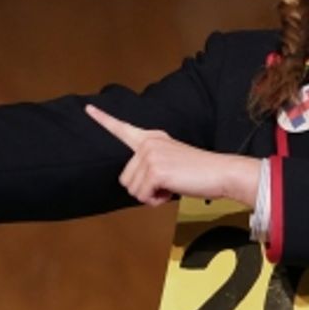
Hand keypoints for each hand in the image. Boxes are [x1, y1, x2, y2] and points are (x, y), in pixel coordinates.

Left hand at [84, 105, 259, 207]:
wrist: (220, 172)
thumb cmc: (198, 172)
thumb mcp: (170, 162)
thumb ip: (150, 165)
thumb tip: (135, 185)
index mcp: (151, 138)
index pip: (122, 128)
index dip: (103, 120)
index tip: (88, 109)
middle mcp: (148, 143)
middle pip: (125, 179)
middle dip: (144, 189)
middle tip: (167, 183)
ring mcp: (150, 155)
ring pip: (133, 190)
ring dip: (151, 195)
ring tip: (172, 185)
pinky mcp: (155, 170)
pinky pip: (143, 196)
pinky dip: (157, 200)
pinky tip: (172, 190)